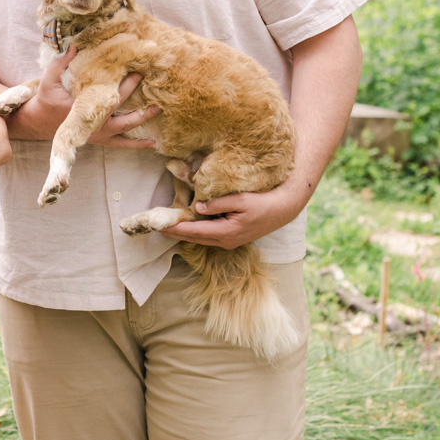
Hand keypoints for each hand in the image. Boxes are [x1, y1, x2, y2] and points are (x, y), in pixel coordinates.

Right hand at [22, 48, 159, 147]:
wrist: (39, 123)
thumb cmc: (46, 99)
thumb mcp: (48, 79)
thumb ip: (60, 63)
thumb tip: (74, 46)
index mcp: (83, 107)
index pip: (108, 92)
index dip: (124, 81)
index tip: (136, 68)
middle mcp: (94, 122)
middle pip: (121, 108)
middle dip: (136, 93)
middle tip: (148, 79)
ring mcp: (99, 133)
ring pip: (126, 128)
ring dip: (144, 118)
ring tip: (159, 109)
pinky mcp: (100, 139)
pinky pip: (121, 144)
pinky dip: (136, 143)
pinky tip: (152, 143)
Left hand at [161, 186, 300, 249]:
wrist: (284, 209)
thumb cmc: (263, 203)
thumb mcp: (240, 199)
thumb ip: (217, 203)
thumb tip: (197, 206)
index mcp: (226, 232)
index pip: (194, 231)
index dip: (175, 228)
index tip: (160, 226)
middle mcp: (225, 240)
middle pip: (194, 238)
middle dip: (175, 233)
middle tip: (156, 228)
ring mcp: (229, 240)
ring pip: (200, 238)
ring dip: (184, 232)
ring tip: (167, 226)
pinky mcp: (232, 236)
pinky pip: (208, 235)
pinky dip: (195, 231)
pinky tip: (188, 224)